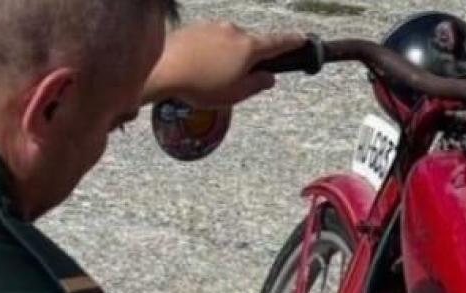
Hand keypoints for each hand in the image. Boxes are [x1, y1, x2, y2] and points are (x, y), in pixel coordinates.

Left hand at [144, 23, 307, 108]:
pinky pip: (211, 41)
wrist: (163, 68)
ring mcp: (215, 26)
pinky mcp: (198, 27)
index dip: (292, 42)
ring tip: (207, 80)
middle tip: (232, 82)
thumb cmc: (200, 85)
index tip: (303, 39)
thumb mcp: (235, 94)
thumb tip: (269, 78)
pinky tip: (196, 70)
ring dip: (224, 59)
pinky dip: (208, 54)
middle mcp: (235, 31)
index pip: (278, 43)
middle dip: (246, 61)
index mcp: (249, 47)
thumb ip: (256, 85)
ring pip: (229, 43)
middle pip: (250, 45)